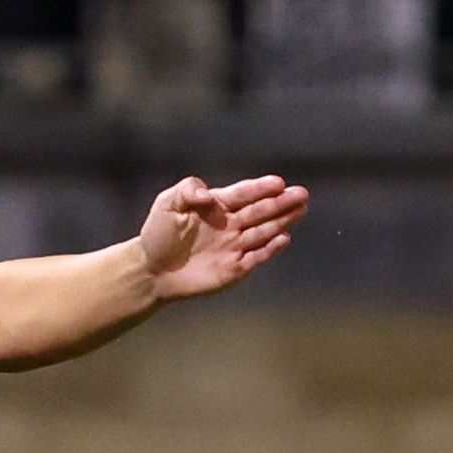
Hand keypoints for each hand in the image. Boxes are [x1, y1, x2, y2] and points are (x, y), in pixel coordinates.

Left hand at [136, 174, 308, 301]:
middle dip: (281, 202)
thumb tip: (209, 194)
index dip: (260, 188)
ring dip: (282, 220)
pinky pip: (257, 256)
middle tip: (301, 193)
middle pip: (260, 210)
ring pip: (264, 230)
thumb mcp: (167, 204)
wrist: (152, 269)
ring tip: (300, 208)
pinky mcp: (236, 267)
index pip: (243, 194)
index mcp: (217, 206)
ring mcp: (235, 245)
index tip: (278, 183)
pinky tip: (284, 238)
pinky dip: (270, 248)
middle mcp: (231, 224)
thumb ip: (187, 190)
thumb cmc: (159, 234)